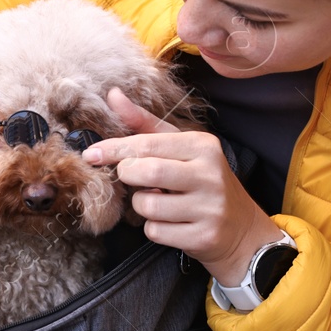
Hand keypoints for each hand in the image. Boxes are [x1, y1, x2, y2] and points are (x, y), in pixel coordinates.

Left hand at [82, 88, 282, 285]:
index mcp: (203, 146)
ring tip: (158, 201)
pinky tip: (171, 222)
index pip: (148, 143)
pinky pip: (156, 232)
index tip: (91, 154)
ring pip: (147, 206)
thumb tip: (113, 95)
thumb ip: (145, 123)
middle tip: (132, 178)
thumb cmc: (201, 181)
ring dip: (141, 206)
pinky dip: (154, 228)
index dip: (114, 149)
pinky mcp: (204, 236)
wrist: (240, 228)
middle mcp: (210, 174)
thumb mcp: (180, 147)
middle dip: (128, 176)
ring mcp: (209, 207)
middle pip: (146, 172)